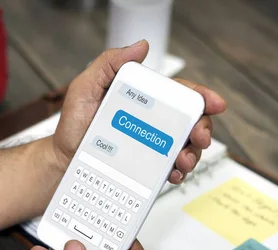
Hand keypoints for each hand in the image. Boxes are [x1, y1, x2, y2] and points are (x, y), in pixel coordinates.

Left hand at [52, 40, 226, 183]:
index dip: (202, 97)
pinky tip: (173, 174)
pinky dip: (177, 172)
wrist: (63, 159)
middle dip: (203, 129)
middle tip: (199, 138)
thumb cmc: (73, 124)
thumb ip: (109, 64)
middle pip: (190, 122)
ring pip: (185, 147)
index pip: (179, 94)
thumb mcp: (86, 87)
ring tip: (183, 160)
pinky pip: (170, 169)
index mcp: (143, 99)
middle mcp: (151, 121)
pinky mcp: (146, 167)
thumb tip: (140, 47)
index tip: (214, 104)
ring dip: (192, 154)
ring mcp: (151, 145)